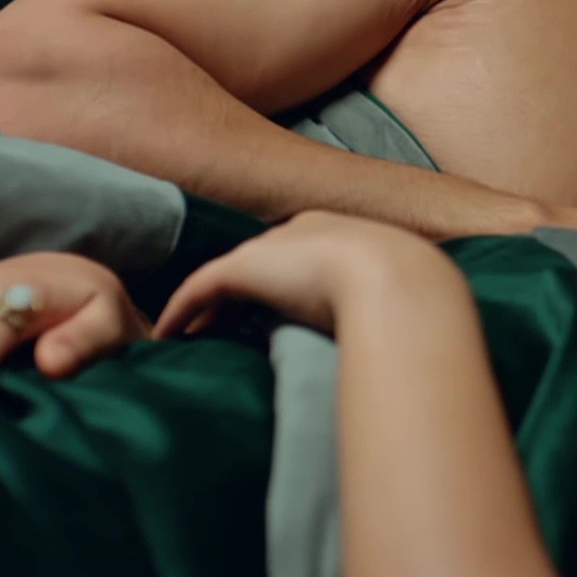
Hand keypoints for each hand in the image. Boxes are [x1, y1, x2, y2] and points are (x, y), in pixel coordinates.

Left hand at [156, 210, 457, 338]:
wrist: (397, 282)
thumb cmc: (410, 296)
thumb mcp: (399, 297)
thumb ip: (383, 310)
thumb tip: (396, 345)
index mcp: (342, 233)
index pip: (297, 256)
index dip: (279, 284)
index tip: (267, 315)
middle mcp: (302, 231)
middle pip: (258, 262)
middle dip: (239, 292)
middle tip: (221, 327)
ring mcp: (272, 246)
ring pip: (226, 276)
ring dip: (207, 306)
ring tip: (191, 336)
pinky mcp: (245, 267)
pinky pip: (199, 290)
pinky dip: (180, 312)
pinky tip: (166, 336)